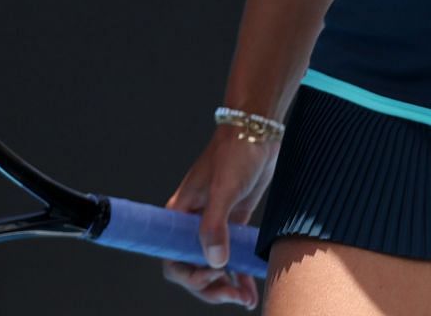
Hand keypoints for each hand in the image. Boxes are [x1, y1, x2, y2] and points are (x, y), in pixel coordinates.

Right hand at [161, 125, 278, 307]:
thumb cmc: (234, 153)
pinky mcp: (234, 222)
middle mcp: (193, 223)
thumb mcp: (223, 188)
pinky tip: (250, 290)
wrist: (257, 132)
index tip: (213, 274)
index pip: (172, 259)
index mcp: (180, 215)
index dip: (189, 275)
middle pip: (191, 269)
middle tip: (232, 295)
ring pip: (212, 266)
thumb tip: (215, 262)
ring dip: (225, 287)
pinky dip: (239, 274)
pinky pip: (231, 256)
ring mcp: (214, 224)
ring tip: (244, 300)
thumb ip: (215, 225)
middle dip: (209, 287)